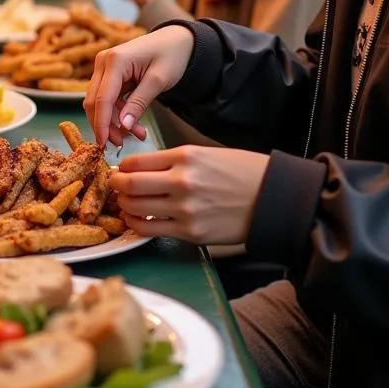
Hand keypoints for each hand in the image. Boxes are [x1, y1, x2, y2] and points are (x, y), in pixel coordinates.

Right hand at [84, 25, 194, 146]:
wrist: (177, 40)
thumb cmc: (171, 55)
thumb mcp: (158, 81)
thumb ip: (139, 103)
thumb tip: (124, 126)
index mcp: (115, 60)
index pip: (102, 98)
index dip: (101, 124)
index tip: (103, 144)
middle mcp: (103, 62)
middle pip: (93, 101)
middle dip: (106, 125)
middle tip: (122, 144)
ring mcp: (104, 67)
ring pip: (99, 102)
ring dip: (114, 121)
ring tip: (138, 134)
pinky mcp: (108, 74)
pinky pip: (107, 99)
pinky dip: (118, 113)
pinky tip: (134, 124)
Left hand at [108, 146, 269, 244]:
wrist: (273, 198)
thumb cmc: (241, 173)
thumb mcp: (204, 154)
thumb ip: (173, 161)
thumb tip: (143, 169)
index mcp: (185, 157)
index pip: (136, 162)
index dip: (122, 167)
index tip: (120, 170)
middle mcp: (181, 181)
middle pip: (130, 184)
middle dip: (116, 185)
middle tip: (115, 186)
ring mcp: (185, 209)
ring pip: (136, 208)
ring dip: (124, 205)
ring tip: (126, 203)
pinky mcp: (191, 233)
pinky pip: (151, 230)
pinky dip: (137, 224)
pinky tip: (137, 220)